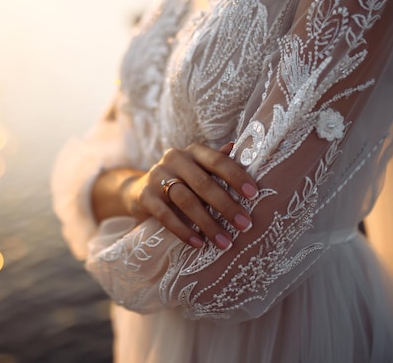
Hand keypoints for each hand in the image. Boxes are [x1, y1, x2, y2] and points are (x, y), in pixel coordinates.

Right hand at [123, 142, 257, 249]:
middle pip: (204, 183)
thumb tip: (242, 148)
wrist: (138, 190)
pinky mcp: (145, 196)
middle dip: (226, 206)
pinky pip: (166, 216)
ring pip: (186, 201)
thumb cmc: (180, 180)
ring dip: (208, 224)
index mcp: (193, 152)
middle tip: (245, 225)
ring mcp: (157, 177)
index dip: (236, 176)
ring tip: (225, 242)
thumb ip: (218, 162)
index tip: (254, 194)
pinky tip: (198, 243)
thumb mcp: (199, 169)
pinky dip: (183, 231)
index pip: (217, 161)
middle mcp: (174, 159)